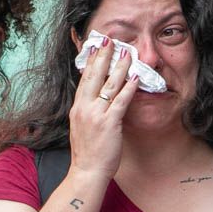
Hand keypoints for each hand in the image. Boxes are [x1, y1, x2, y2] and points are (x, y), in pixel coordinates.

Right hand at [67, 37, 138, 181]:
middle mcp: (84, 108)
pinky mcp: (109, 123)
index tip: (95, 46)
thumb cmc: (87, 153)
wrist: (86, 172)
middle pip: (93, 75)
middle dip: (102, 55)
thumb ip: (88, 112)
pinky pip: (121, 101)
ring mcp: (96, 114)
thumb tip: (96, 99)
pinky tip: (136, 77)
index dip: (90, 61)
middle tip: (109, 39)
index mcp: (77, 108)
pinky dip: (129, 87)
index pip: (83, 78)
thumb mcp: (82, 127)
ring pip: (108, 84)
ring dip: (119, 66)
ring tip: (127, 52)